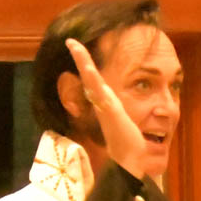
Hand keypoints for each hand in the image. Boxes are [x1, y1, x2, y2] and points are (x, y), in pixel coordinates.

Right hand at [65, 38, 150, 177]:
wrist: (129, 160)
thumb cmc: (128, 143)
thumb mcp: (123, 122)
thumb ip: (118, 114)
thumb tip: (116, 110)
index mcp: (104, 103)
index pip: (93, 80)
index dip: (86, 66)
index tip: (79, 51)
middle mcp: (101, 102)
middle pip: (88, 76)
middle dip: (80, 57)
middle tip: (70, 41)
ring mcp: (104, 105)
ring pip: (91, 80)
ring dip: (83, 62)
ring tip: (75, 45)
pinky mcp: (109, 110)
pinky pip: (99, 91)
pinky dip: (92, 78)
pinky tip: (88, 68)